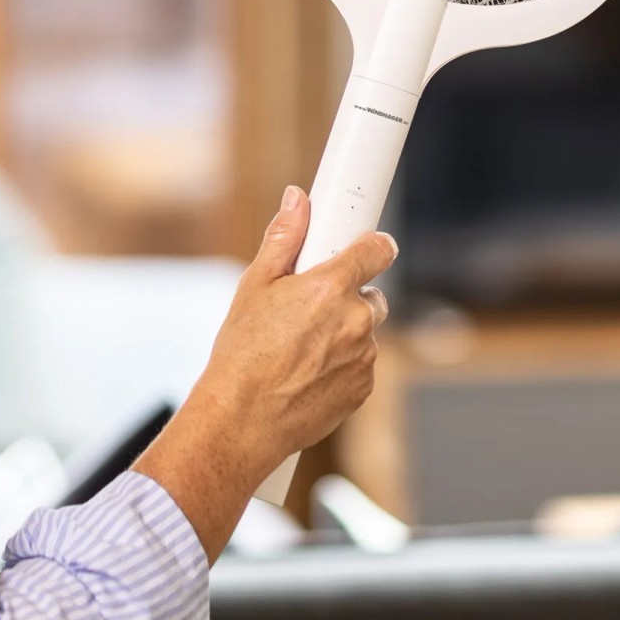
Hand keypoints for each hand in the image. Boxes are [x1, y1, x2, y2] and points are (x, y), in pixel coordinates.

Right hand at [133, 186, 396, 560]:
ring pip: (364, 331)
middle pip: (370, 293)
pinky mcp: (364, 388)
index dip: (371, 245)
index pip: (377, 249)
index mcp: (332, 286)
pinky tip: (308, 370)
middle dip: (347, 295)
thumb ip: (284, 237)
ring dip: (344, 331)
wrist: (244, 419)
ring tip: (300, 346)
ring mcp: (364, 357)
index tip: (364, 245)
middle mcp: (357, 320)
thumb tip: (297, 199)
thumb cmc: (243, 351)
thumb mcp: (254, 284)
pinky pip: (361, 363)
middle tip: (309, 306)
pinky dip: (342, 362)